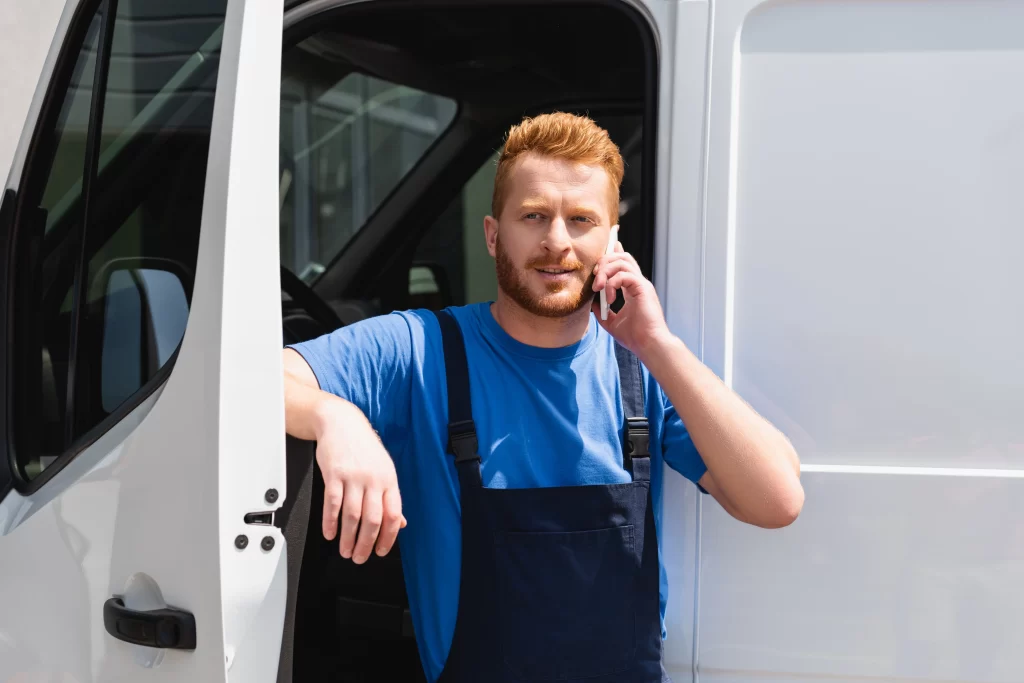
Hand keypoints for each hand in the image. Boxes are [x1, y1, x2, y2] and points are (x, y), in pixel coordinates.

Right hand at [315, 403, 405, 563]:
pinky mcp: (334, 474)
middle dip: (366, 544)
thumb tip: (400, 523)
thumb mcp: (384, 469)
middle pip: (373, 520)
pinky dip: (330, 522)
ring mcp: (353, 477)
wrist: (341, 422)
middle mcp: (373, 480)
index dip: (388, 537)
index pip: (393, 515)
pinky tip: (330, 533)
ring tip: (345, 551)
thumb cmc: (363, 447)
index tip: (381, 552)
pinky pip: (332, 504)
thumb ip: (390, 497)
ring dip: (348, 538)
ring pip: (352, 516)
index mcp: (389, 480)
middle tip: (359, 557)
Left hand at [591, 242, 671, 355]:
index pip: (624, 264)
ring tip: (598, 288)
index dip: (615, 252)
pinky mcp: (643, 288)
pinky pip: (624, 275)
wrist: (648, 345)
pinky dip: (612, 284)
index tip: (608, 247)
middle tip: (595, 280)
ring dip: (605, 272)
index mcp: (632, 289)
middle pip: (622, 257)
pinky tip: (610, 299)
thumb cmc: (634, 337)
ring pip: (622, 261)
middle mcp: (638, 283)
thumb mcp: (611, 322)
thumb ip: (601, 310)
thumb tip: (591, 302)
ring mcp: (642, 284)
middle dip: (604, 262)